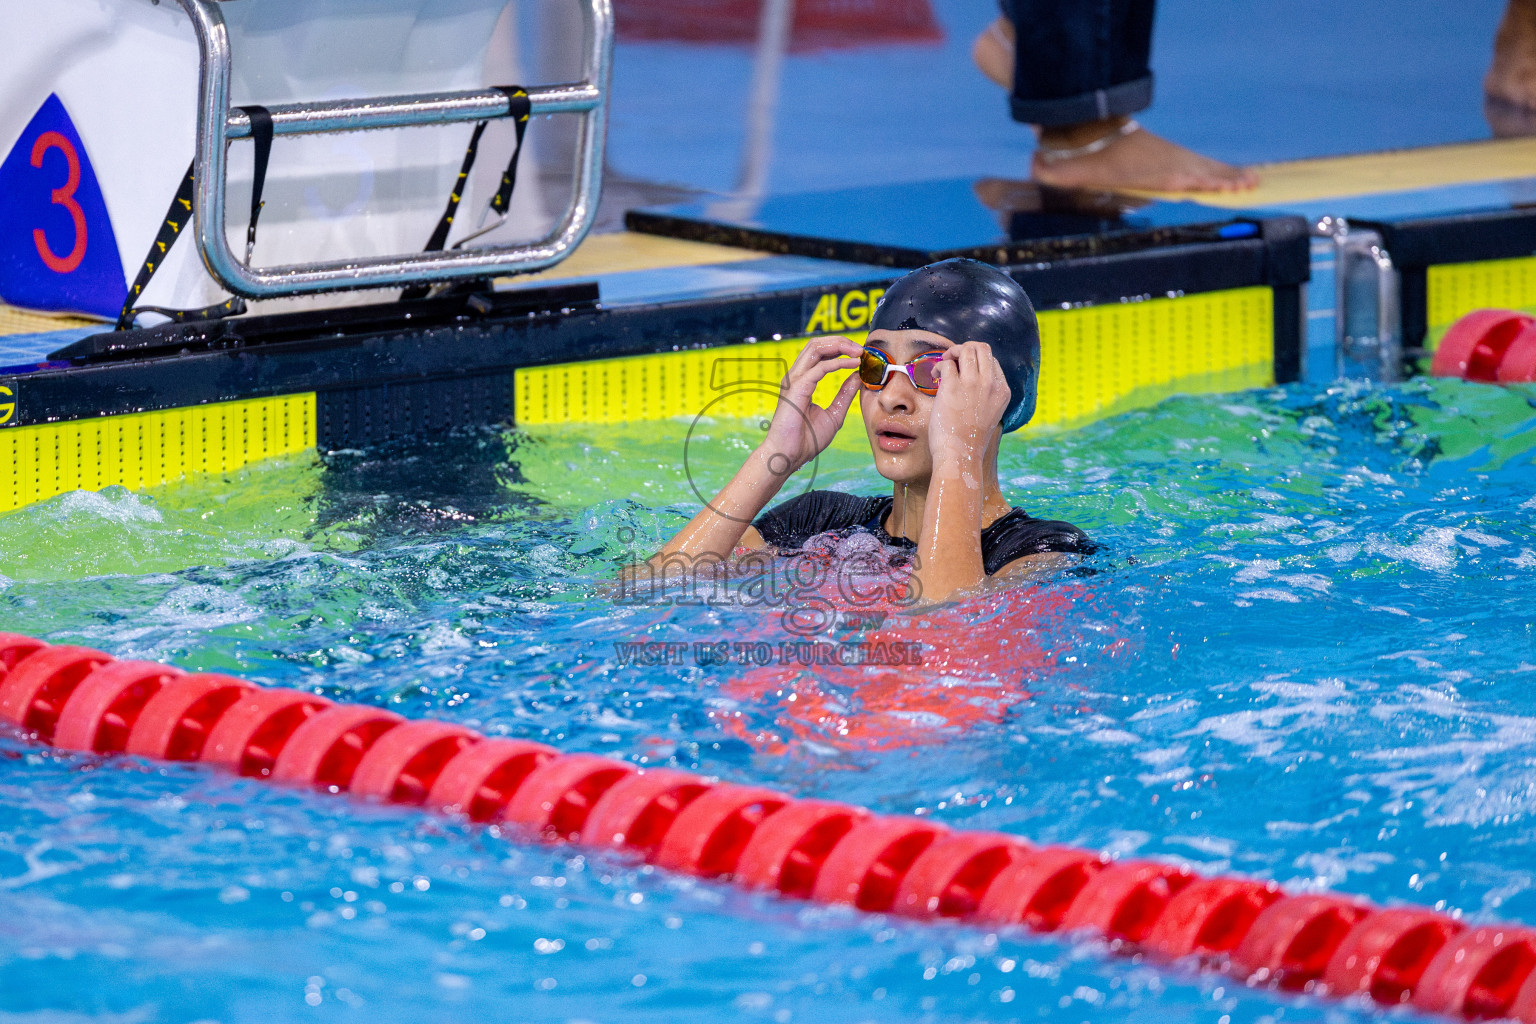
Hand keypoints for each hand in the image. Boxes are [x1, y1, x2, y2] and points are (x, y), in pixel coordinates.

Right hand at [758, 335, 861, 478]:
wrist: (789, 455)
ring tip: (859, 352)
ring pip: (816, 348)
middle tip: (862, 349)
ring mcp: (795, 380)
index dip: (840, 349)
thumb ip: (845, 394)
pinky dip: (839, 363)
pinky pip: (821, 367)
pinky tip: (854, 365)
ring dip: (840, 346)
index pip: (820, 353)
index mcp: (802, 381)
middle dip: (841, 342)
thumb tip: (858, 376)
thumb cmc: (806, 439)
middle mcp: (796, 376)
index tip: (861, 355)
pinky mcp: (797, 387)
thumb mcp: (834, 413)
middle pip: (817, 344)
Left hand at [927, 341, 1009, 465]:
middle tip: (953, 360)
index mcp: (1002, 391)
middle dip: (965, 348)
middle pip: (981, 348)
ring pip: (965, 349)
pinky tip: (936, 377)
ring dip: (951, 352)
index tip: (964, 369)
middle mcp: (990, 384)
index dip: (976, 360)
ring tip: (944, 365)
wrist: (960, 454)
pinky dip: (939, 365)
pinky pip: (947, 362)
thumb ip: (986, 394)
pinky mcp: (953, 386)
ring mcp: (973, 384)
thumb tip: (969, 378)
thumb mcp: (990, 413)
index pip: (992, 361)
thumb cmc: (970, 439)